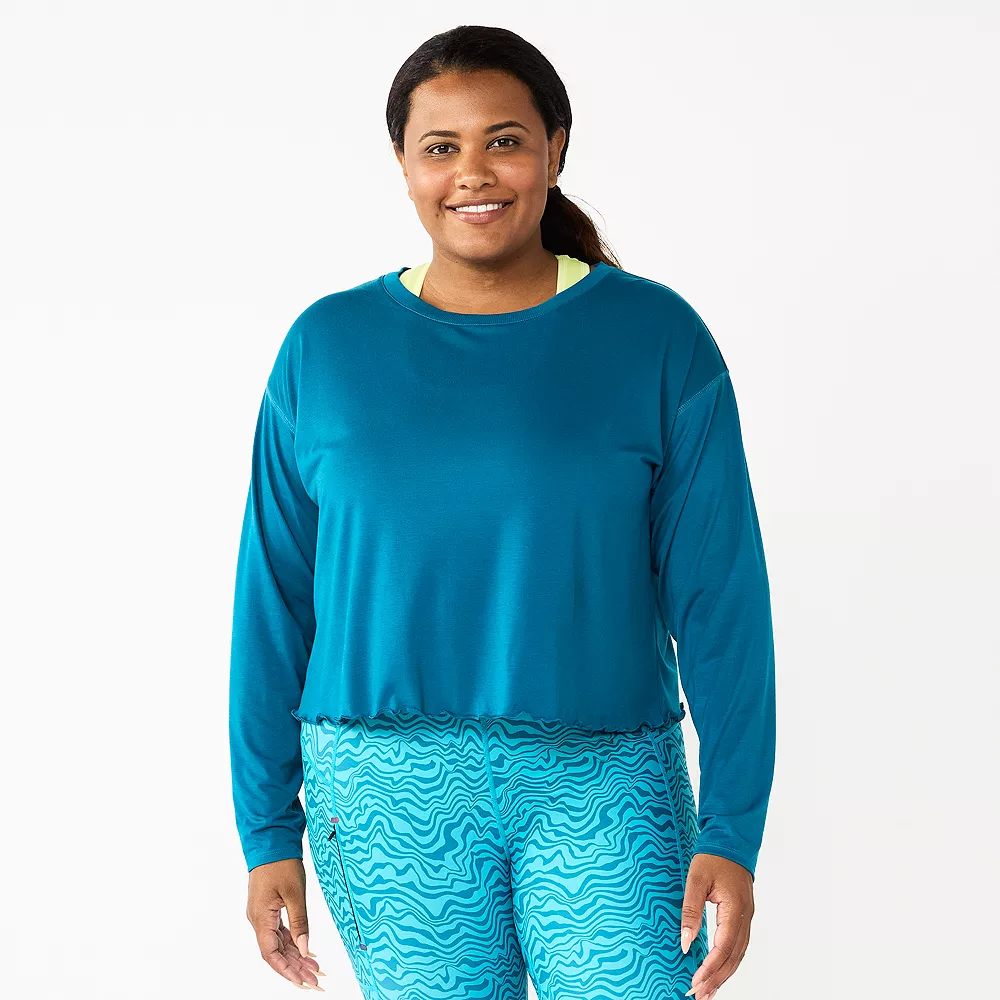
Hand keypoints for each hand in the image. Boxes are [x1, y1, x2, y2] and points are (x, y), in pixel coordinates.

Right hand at [246, 858, 326, 990]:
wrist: (270, 840)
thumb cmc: (281, 863)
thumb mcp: (295, 893)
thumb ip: (300, 922)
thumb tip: (306, 949)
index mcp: (261, 918)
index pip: (271, 954)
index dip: (287, 970)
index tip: (303, 982)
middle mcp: (258, 919)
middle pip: (275, 952)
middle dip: (295, 968)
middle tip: (315, 980)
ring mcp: (262, 914)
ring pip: (278, 943)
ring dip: (295, 956)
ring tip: (315, 968)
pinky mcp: (268, 908)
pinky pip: (279, 931)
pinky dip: (292, 941)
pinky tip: (306, 949)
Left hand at [681, 853, 753, 999]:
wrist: (731, 840)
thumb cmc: (713, 857)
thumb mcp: (695, 879)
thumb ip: (690, 910)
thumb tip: (684, 941)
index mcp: (735, 908)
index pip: (724, 947)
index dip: (710, 968)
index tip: (695, 982)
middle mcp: (745, 917)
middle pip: (733, 957)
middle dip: (716, 979)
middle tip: (698, 995)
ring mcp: (747, 918)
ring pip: (738, 955)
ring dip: (723, 975)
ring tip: (707, 991)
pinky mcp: (743, 917)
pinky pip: (738, 946)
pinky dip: (728, 963)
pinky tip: (718, 972)